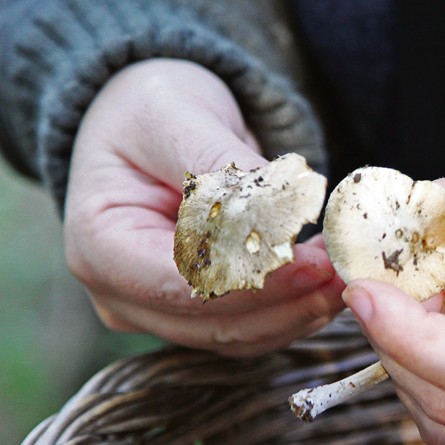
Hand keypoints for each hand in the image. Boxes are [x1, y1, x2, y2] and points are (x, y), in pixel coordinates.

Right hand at [64, 59, 345, 355]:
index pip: (182, 284)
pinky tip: (327, 284)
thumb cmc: (151, 108)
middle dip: (286, 302)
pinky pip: (247, 328)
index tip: (313, 264)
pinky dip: (291, 310)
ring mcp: (154, 312)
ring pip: (237, 335)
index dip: (253, 282)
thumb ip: (219, 161)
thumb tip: (280, 203)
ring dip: (297, 312)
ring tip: (345, 275)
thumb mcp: (175, 114)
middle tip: (345, 271)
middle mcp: (118, 293)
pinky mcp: (191, 315)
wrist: (146, 121)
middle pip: (212, 322)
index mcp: (99, 244)